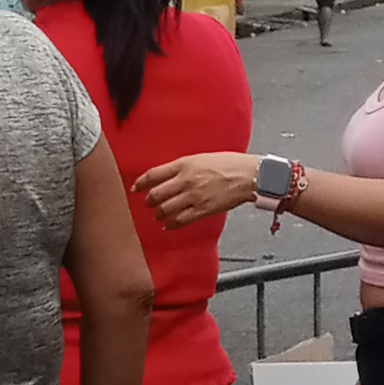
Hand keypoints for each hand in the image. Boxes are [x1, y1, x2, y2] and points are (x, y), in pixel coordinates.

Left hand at [132, 152, 259, 230]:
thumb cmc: (229, 164)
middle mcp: (185, 180)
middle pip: (156, 194)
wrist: (248, 175)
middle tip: (149, 203)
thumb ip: (183, 167)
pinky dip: (171, 225)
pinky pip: (180, 220)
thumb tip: (168, 176)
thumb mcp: (201, 158)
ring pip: (165, 209)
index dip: (141, 183)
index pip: (153, 175)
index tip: (136, 188)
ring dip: (158, 214)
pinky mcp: (203, 210)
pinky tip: (168, 226)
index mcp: (184, 164)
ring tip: (158, 215)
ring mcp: (193, 196)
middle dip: (149, 201)